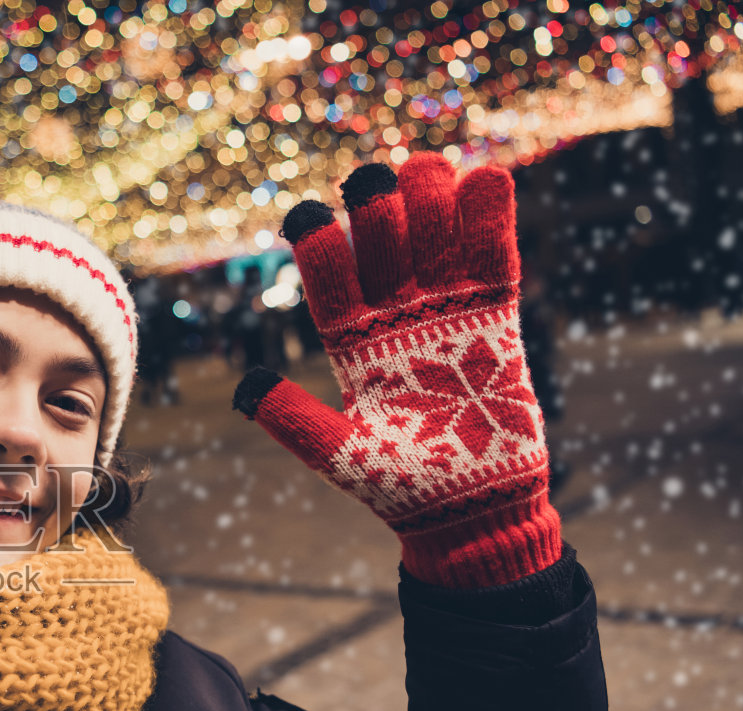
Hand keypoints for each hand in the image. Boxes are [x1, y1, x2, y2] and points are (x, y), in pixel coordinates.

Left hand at [232, 153, 560, 588]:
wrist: (474, 511)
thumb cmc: (402, 488)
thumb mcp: (341, 455)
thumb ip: (296, 420)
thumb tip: (245, 386)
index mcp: (353, 346)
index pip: (330, 285)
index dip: (319, 247)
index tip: (306, 214)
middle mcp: (395, 321)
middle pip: (382, 250)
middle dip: (376, 212)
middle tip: (371, 181)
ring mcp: (447, 315)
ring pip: (435, 243)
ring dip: (430, 202)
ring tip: (426, 167)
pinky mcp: (497, 320)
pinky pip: (493, 261)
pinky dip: (491, 221)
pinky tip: (486, 177)